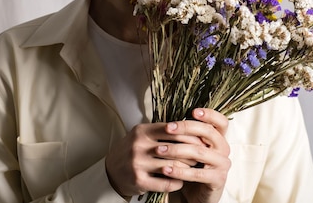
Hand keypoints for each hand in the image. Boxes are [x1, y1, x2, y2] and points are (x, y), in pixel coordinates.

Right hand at [104, 108, 229, 201]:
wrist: (111, 170)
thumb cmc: (132, 150)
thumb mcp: (141, 135)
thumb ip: (161, 131)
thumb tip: (190, 128)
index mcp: (141, 131)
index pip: (172, 130)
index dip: (190, 135)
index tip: (200, 140)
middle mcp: (138, 145)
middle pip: (175, 149)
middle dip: (192, 153)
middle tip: (201, 156)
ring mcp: (138, 163)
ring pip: (173, 166)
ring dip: (187, 169)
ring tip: (193, 169)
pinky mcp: (139, 181)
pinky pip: (166, 183)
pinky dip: (177, 183)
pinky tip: (181, 181)